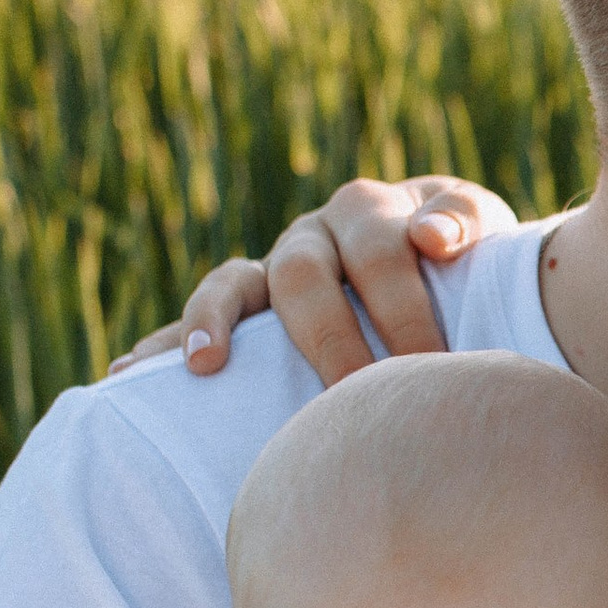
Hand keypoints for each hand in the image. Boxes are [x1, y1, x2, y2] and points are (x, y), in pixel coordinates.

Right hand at [108, 176, 514, 382]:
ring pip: (233, 285)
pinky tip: (128, 374)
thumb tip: (433, 238)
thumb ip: (465, 221)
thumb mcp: (478, 226)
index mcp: (368, 211)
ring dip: (213, 322)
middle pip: (305, 276)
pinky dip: (163, 343)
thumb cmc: (464, 253)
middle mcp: (311, 235)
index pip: (380, 251)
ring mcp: (271, 269)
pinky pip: (198, 321)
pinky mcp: (246, 308)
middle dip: (329, 339)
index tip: (431, 365)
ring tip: (203, 364)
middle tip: (354, 397)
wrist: (444, 259)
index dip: (403, 307)